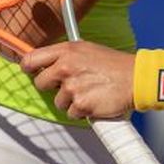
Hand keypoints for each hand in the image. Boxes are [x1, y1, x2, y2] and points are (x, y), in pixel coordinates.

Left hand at [21, 41, 135, 119]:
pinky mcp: (80, 105)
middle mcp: (66, 67)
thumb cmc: (114, 65)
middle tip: (70, 85)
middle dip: (53, 87)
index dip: (28, 68)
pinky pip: (72, 113)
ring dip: (71, 101)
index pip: (31, 59)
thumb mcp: (87, 50)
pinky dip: (82, 111)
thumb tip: (47, 64)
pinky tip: (95, 100)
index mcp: (66, 51)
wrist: (136, 78)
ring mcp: (72, 87)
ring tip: (90, 92)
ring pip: (58, 102)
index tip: (31, 72)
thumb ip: (65, 56)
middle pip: (40, 83)